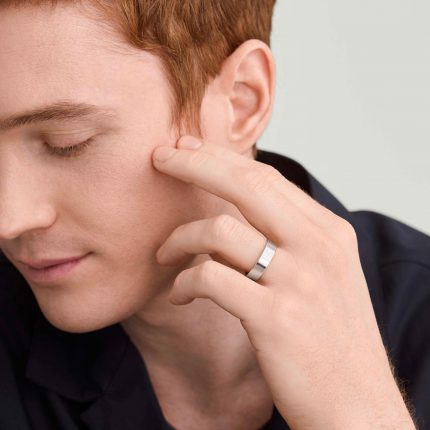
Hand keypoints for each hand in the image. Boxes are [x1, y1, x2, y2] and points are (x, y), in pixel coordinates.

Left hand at [151, 136, 415, 429]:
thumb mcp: (323, 276)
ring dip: (179, 238)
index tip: (187, 149)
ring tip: (164, 254)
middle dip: (194, 164)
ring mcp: (298, 281)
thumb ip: (287, 239)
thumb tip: (230, 214)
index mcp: (329, 233)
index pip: (267, 178)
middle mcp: (318, 248)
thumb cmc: (331, 339)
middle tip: (159, 159)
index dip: (221, 158)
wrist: (356, 405)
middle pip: (246, 183)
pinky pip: (209, 280)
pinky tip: (178, 295)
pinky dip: (183, 283)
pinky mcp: (275, 318)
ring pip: (219, 232)